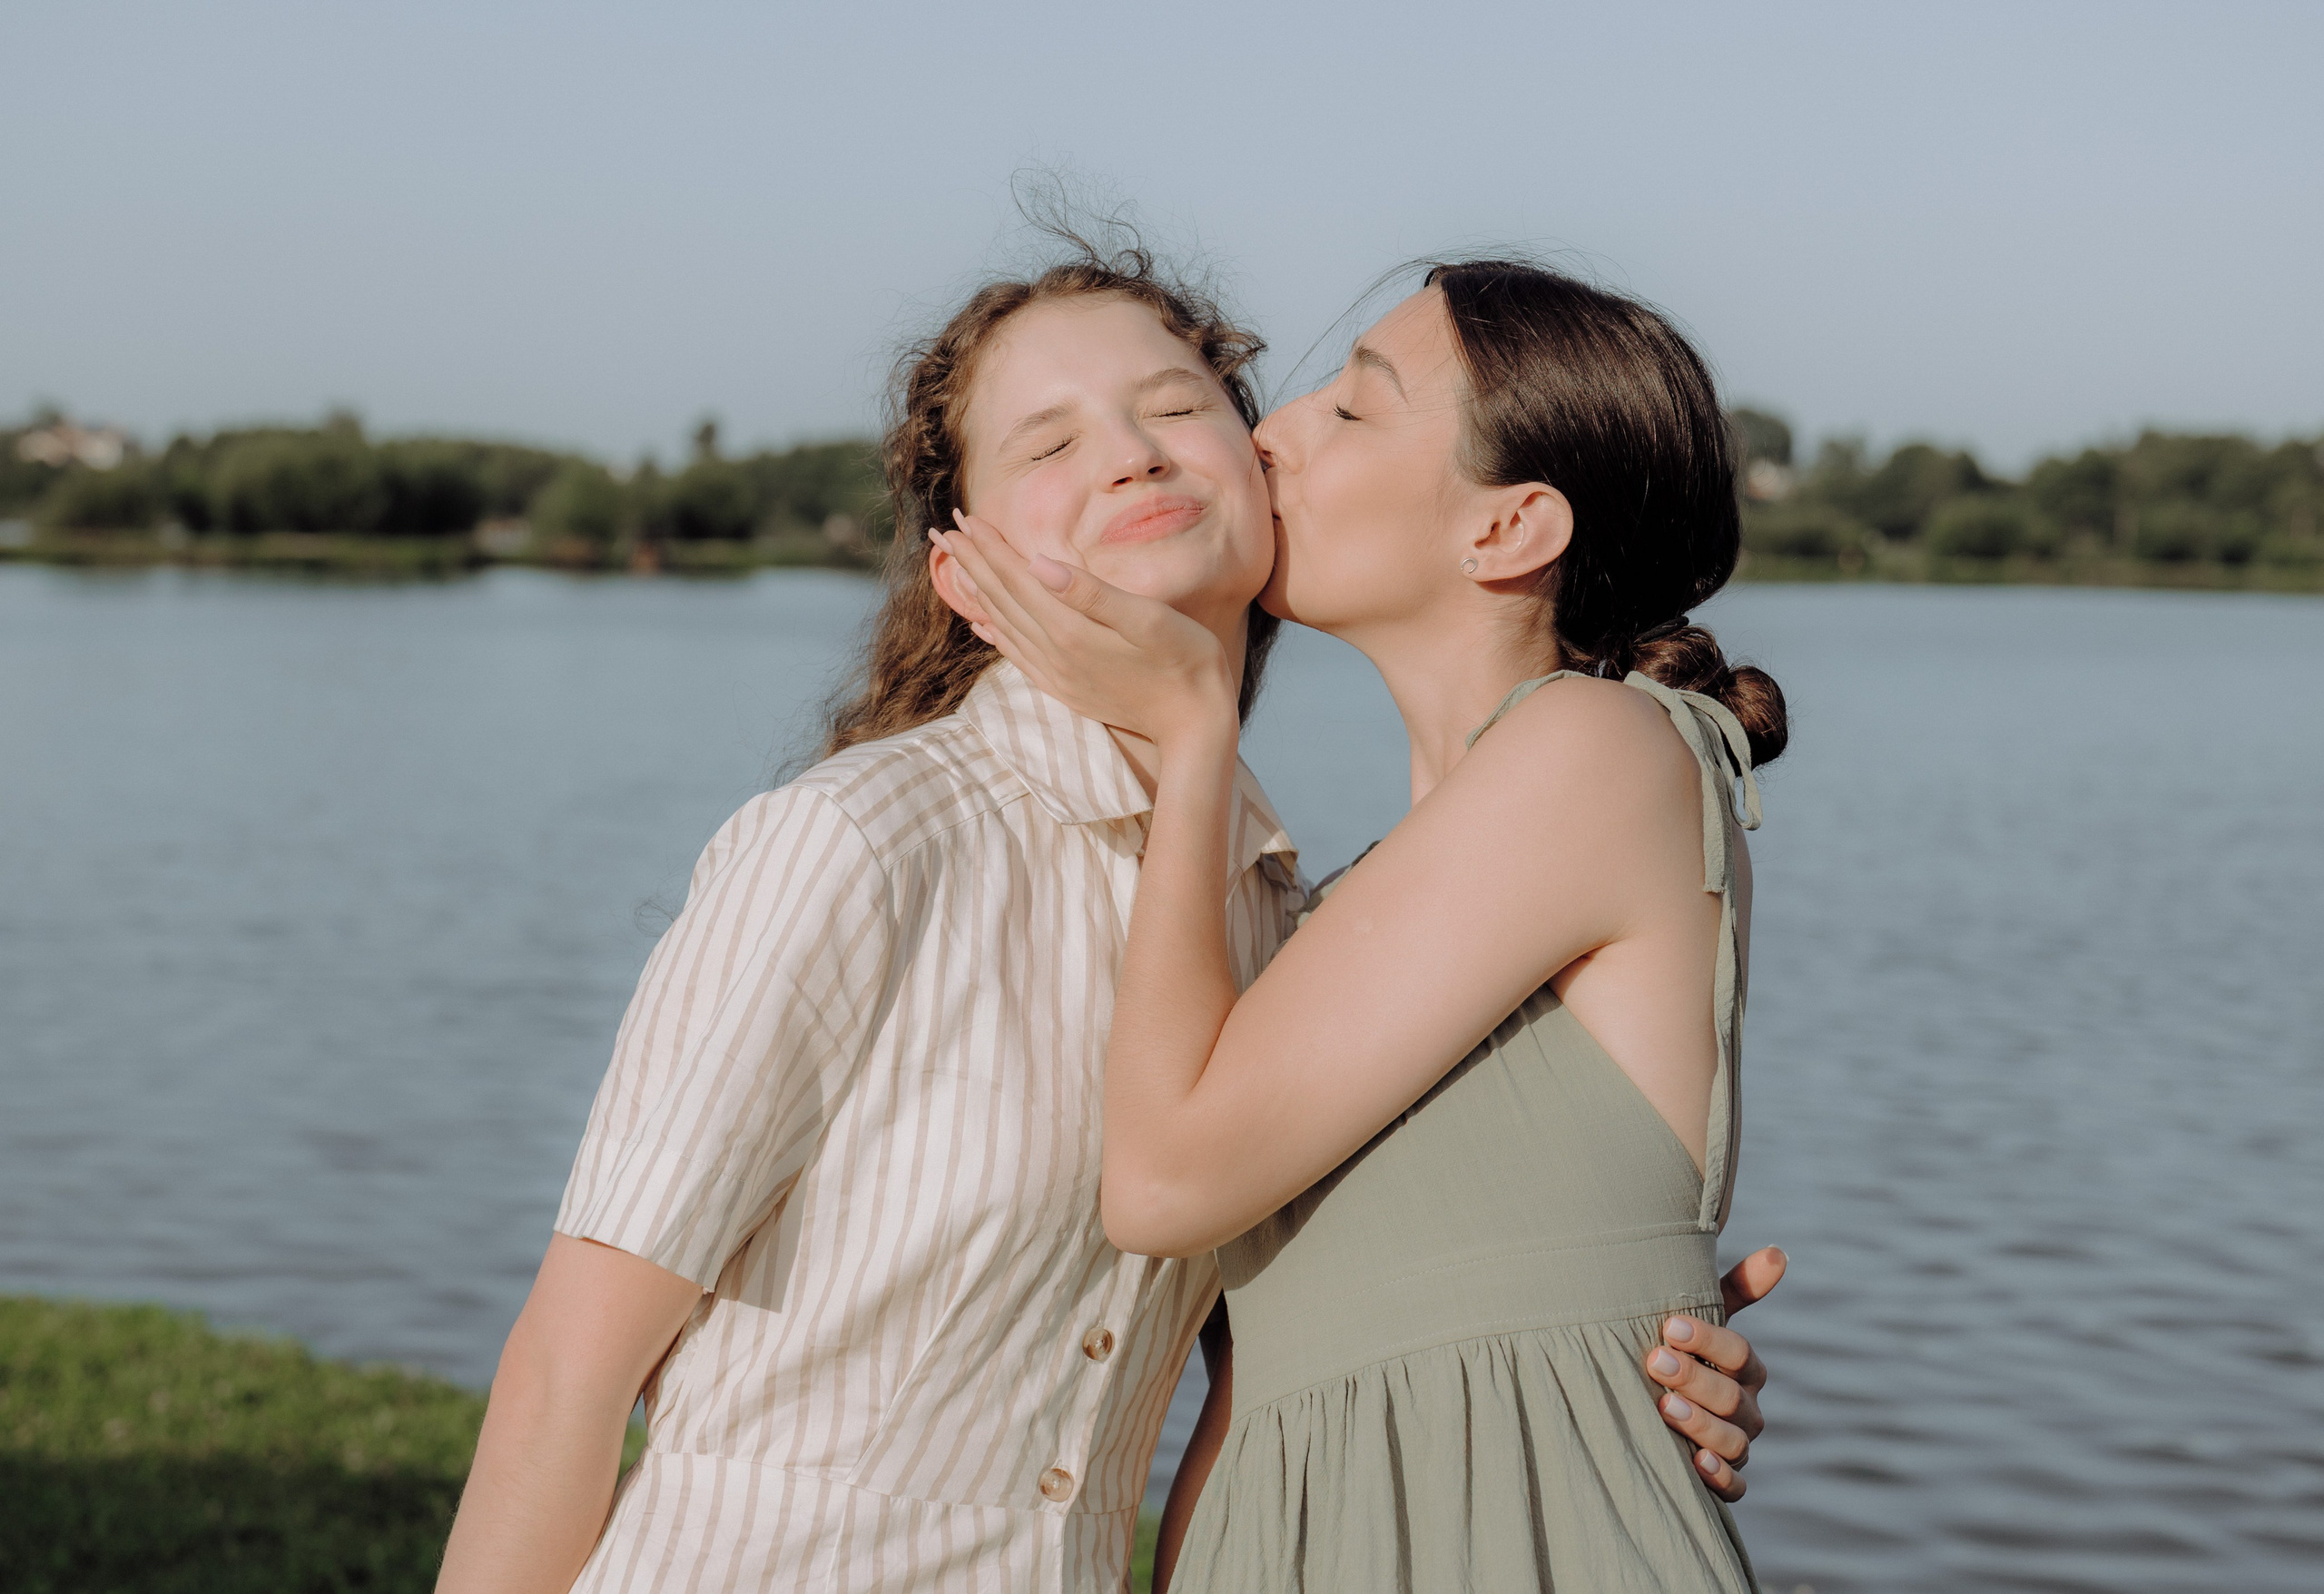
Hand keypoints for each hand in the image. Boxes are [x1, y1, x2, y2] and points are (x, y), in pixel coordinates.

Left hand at [932, 514, 1236, 751]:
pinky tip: (983, 624)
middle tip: (943, 531)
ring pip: (1003, 624)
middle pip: (1001, 598)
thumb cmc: (1186, 661)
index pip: (1018, 578)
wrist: (1195, 727)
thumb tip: (1039, 564)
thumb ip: (1091, 593)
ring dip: (977, 592)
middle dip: (972, 562)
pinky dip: (994, 632)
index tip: (964, 517)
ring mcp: (1056, 675)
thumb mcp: (1149, 619)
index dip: (990, 546)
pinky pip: (1016, 655)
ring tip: (955, 565)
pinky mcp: (1064, 689)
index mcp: (1071, 630)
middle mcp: (1054, 654)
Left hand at [1647, 1245, 1784, 1501]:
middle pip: (1733, 1397)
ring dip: (1701, 1425)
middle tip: (1656, 1361)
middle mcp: (1748, 1408)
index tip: (1670, 1326)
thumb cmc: (1681, 1354)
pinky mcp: (1727, 1480)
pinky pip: (1734, 1487)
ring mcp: (1739, 1445)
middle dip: (1695, 1378)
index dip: (1708, 1340)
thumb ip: (1734, 1291)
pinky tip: (1693, 1463)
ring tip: (1665, 1407)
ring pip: (1733, 1441)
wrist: (1655, 1406)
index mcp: (1746, 1368)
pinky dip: (1718, 1477)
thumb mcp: (1702, 1322)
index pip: (1739, 1353)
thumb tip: (1777, 1253)